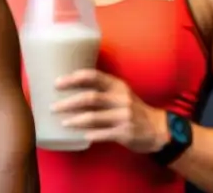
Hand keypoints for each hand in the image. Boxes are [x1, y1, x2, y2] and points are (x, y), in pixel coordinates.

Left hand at [52, 69, 168, 152]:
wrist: (159, 130)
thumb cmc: (132, 110)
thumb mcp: (120, 94)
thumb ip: (101, 90)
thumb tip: (69, 89)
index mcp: (117, 86)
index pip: (93, 76)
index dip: (73, 79)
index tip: (57, 83)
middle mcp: (121, 99)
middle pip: (90, 98)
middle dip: (68, 102)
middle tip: (53, 107)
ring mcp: (124, 116)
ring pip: (94, 117)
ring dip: (75, 120)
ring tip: (63, 122)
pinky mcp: (126, 133)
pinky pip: (104, 134)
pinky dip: (91, 134)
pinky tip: (81, 135)